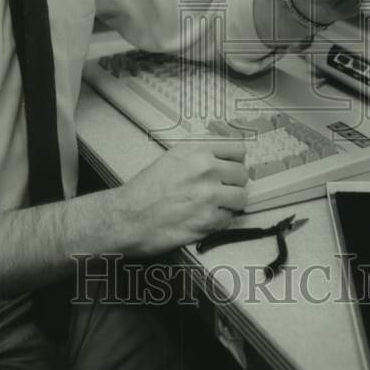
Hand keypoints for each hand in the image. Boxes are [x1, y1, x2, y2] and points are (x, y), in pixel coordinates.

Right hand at [114, 139, 247, 254]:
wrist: (127, 218)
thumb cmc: (144, 191)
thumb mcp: (171, 158)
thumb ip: (198, 155)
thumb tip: (224, 158)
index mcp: (196, 151)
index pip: (237, 149)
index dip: (235, 160)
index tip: (232, 167)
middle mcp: (204, 169)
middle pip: (242, 174)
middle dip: (234, 183)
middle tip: (222, 190)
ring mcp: (208, 195)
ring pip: (241, 197)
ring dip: (230, 203)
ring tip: (214, 206)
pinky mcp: (208, 220)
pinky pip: (230, 218)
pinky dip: (220, 220)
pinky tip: (204, 218)